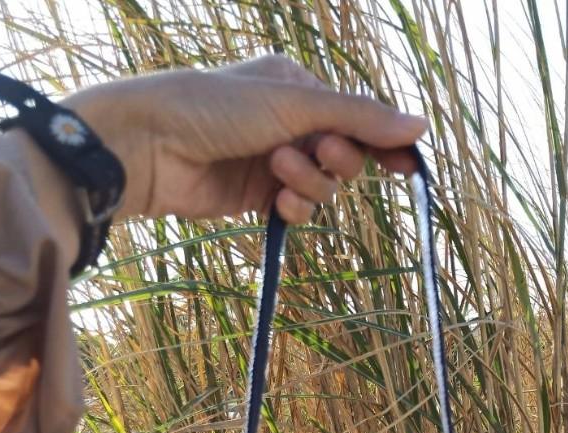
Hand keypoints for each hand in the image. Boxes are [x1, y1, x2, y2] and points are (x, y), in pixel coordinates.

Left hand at [64, 56, 427, 223]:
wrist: (148, 146)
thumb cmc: (214, 108)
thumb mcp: (293, 103)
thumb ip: (359, 116)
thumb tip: (419, 126)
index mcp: (297, 86)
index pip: (357, 116)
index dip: (384, 140)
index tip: (407, 165)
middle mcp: (287, 122)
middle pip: (346, 155)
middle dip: (337, 159)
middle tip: (318, 152)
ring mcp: (272, 162)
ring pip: (323, 186)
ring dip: (309, 183)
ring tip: (276, 169)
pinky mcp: (255, 197)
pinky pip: (296, 210)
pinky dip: (293, 209)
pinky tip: (275, 202)